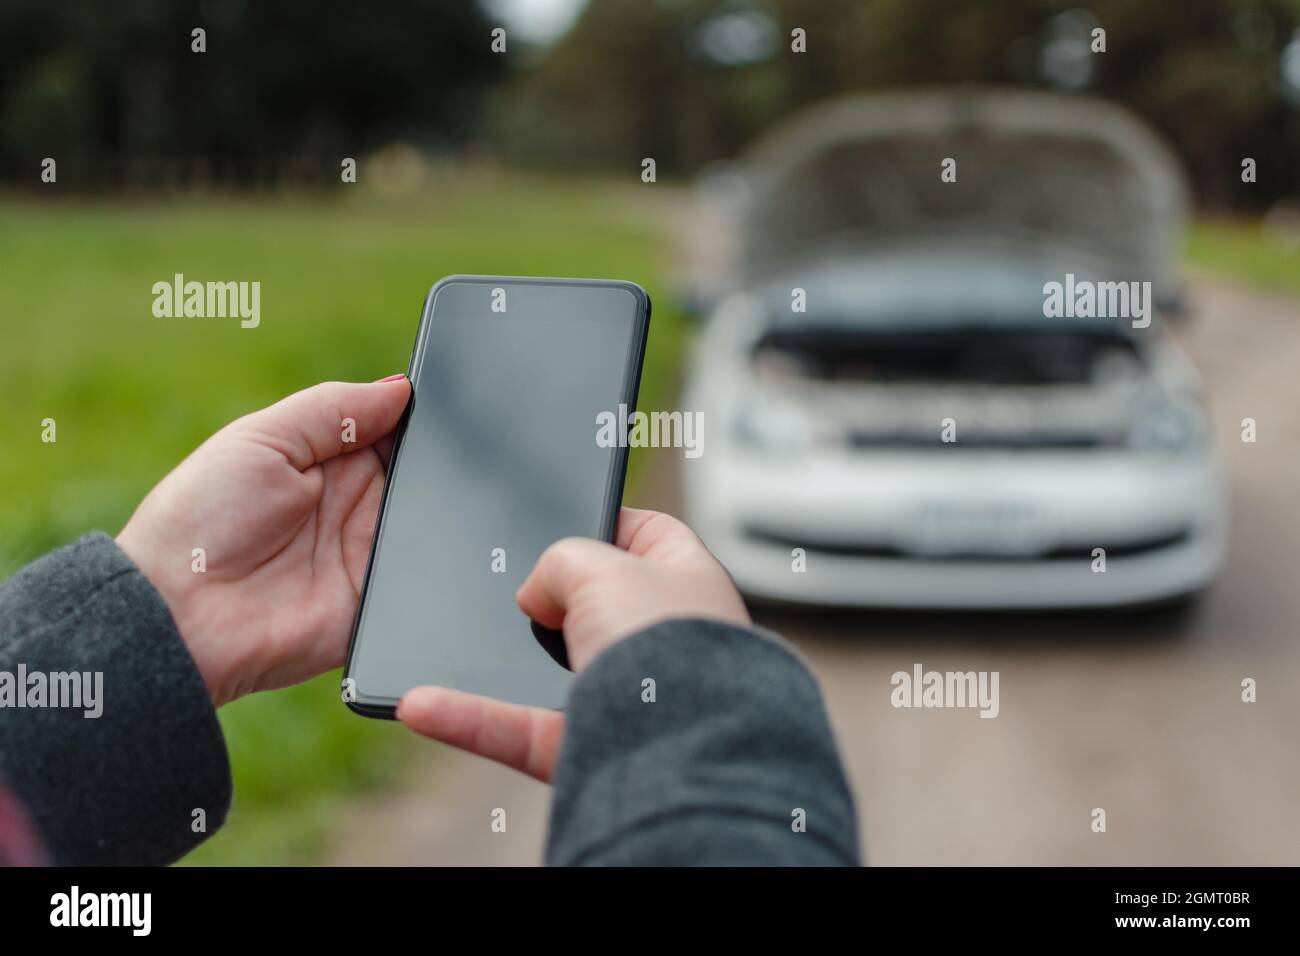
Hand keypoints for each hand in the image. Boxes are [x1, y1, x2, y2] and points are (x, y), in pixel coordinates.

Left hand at [116, 377, 410, 706]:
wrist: (182, 618)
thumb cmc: (201, 521)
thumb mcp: (262, 439)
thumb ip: (335, 409)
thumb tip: (402, 389)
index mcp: (329, 461)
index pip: (394, 427)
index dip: (419, 413)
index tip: (441, 400)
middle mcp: (357, 506)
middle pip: (423, 472)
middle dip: (435, 459)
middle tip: (435, 452)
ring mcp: (373, 554)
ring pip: (435, 520)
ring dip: (437, 507)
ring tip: (419, 498)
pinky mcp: (383, 602)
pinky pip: (428, 575)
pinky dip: (436, 559)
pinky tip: (427, 542)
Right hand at [397, 508, 749, 781]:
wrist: (682, 754)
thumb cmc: (666, 648)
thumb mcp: (600, 565)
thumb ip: (560, 561)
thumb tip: (538, 597)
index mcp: (687, 581)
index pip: (650, 535)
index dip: (605, 522)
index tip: (562, 517)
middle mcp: (663, 640)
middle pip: (593, 604)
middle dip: (548, 598)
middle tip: (508, 589)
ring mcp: (627, 699)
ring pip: (545, 675)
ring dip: (492, 666)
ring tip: (444, 645)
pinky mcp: (590, 750)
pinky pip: (517, 730)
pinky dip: (469, 719)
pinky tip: (419, 703)